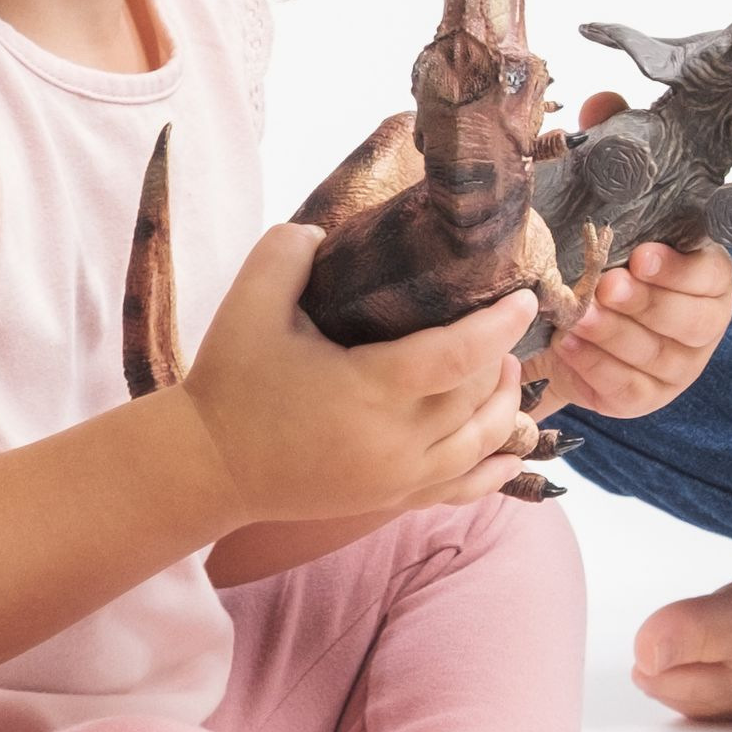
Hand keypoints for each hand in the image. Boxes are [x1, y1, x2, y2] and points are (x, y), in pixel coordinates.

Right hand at [182, 220, 540, 526]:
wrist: (208, 466)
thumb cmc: (231, 382)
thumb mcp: (248, 304)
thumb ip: (288, 253)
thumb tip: (327, 231)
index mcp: (368, 388)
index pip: (457, 358)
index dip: (498, 326)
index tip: (523, 299)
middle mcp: (394, 441)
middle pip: (477, 399)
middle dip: (499, 359)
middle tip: (502, 324)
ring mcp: (397, 477)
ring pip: (480, 444)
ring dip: (503, 406)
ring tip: (504, 371)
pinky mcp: (390, 499)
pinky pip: (462, 489)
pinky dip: (495, 468)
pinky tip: (515, 449)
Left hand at [537, 239, 731, 420]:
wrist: (577, 327)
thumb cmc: (609, 277)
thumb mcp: (621, 253)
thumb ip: (625, 244)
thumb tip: (608, 234)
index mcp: (710, 282)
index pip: (709, 277)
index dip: (677, 270)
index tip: (639, 257)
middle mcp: (705, 328)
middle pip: (690, 322)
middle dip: (644, 302)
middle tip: (606, 286)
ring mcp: (681, 369)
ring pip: (656, 355)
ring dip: (613, 333)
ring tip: (578, 316)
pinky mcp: (649, 398)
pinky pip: (628, 387)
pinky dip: (594, 365)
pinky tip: (568, 344)